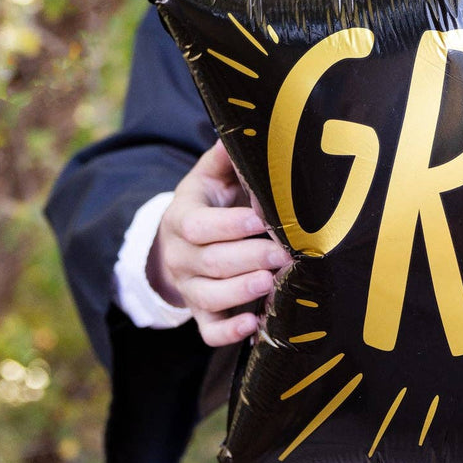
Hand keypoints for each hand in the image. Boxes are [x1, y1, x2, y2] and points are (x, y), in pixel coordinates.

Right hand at [148, 140, 292, 346]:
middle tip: (282, 254)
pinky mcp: (202, 313)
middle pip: (209, 262)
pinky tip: (253, 325)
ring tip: (271, 284)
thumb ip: (226, 159)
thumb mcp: (211, 176)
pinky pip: (209, 330)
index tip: (259, 220)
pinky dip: (228, 332)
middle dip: (247, 258)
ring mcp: (190, 287)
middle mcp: (182, 256)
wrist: (181, 243)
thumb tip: (241, 130)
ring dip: (239, 292)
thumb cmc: (210, 203)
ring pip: (208, 297)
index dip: (227, 225)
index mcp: (182, 217)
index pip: (198, 225)